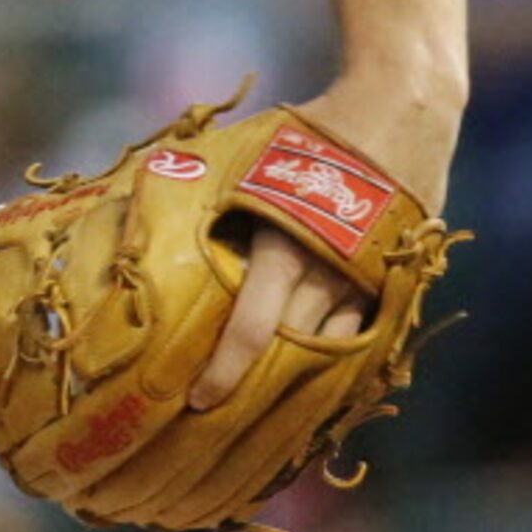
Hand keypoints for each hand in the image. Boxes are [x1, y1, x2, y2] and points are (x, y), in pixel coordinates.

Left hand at [186, 74, 459, 410]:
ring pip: (328, 355)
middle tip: (212, 424)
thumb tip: (127, 210)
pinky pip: (362, 340)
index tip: (194, 399)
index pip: (253, 328)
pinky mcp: (393, 283)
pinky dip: (334, 367)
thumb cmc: (310, 129)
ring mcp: (369, 283)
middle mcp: (331, 273)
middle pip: (289, 353)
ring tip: (257, 420)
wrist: (403, 107)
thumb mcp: (246, 153)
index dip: (223, 370)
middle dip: (251, 390)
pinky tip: (306, 393)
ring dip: (293, 388)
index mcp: (287, 244)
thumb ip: (196, 184)